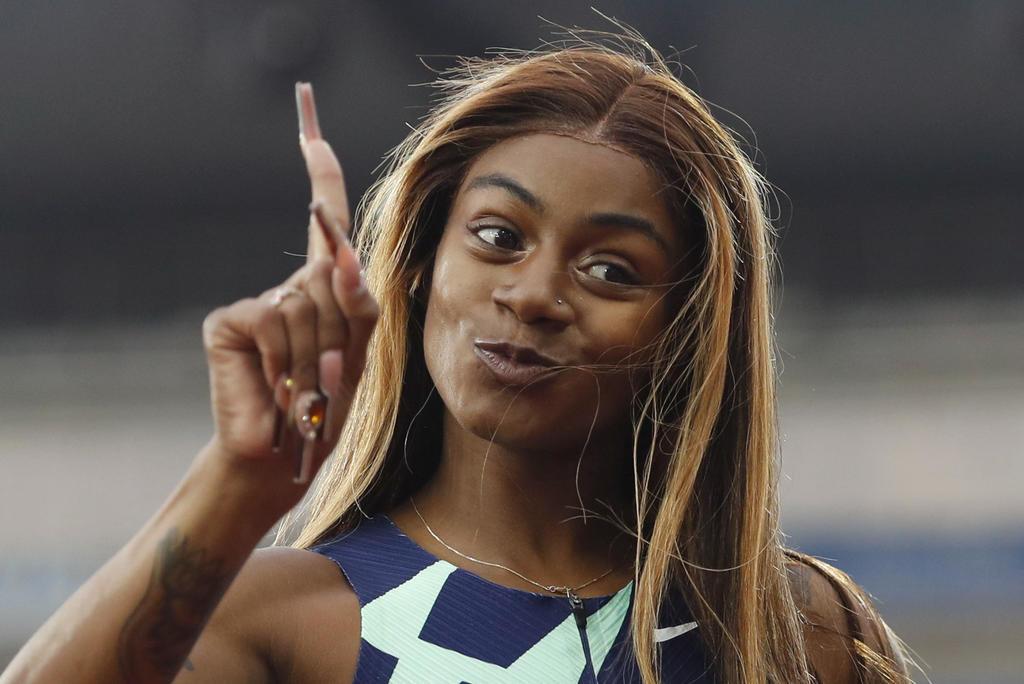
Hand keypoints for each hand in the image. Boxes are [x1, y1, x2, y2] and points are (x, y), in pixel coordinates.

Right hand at [200, 84, 377, 512]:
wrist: (284, 456)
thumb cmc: (326, 409)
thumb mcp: (358, 355)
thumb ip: (357, 302)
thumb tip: (342, 251)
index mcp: (325, 290)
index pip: (326, 220)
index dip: (320, 171)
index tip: (309, 119)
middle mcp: (291, 287)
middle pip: (331, 274)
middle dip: (341, 331)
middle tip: (327, 376)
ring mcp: (258, 302)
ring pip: (306, 303)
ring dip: (317, 355)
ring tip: (303, 387)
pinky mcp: (230, 320)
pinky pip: (275, 319)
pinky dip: (285, 359)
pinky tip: (273, 383)